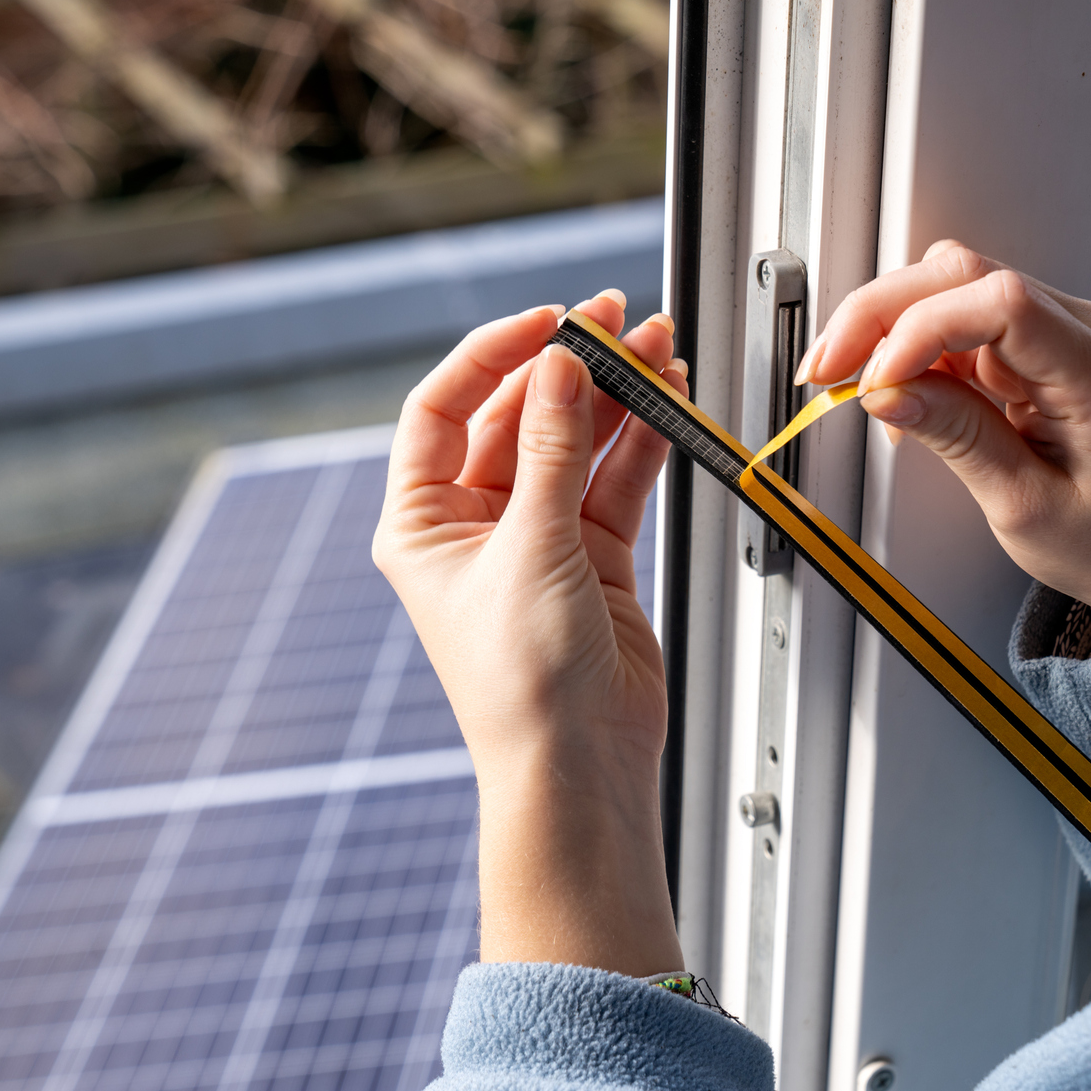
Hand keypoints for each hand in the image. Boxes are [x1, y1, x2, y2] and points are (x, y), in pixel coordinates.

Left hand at [374, 290, 686, 976]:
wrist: (579, 768)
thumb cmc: (523, 686)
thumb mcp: (531, 548)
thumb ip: (551, 450)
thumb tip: (558, 366)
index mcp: (423, 522)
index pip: (442, 408)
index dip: (491, 355)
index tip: (546, 323)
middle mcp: (475, 526)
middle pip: (518, 417)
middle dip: (569, 368)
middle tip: (615, 323)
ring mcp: (537, 540)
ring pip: (576, 443)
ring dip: (616, 397)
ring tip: (657, 349)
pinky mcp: (594, 559)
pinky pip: (616, 481)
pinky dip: (642, 442)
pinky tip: (667, 401)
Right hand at [799, 241, 1090, 642]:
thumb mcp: (1026, 507)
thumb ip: (957, 438)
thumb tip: (886, 390)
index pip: (1001, 303)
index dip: (920, 328)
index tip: (873, 382)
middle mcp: (1088, 332)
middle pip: (964, 276)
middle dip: (879, 315)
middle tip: (824, 372)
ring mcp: (1064, 329)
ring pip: (953, 287)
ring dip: (887, 326)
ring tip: (848, 385)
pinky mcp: (1040, 343)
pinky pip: (963, 320)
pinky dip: (914, 347)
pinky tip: (893, 391)